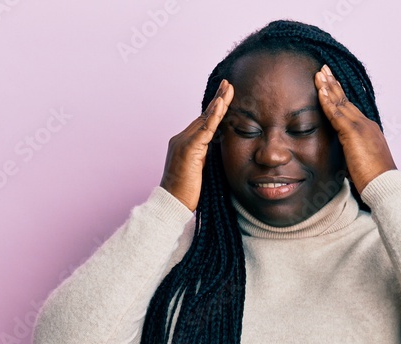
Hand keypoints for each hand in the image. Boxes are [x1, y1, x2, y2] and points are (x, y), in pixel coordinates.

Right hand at [159, 79, 233, 211]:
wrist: (172, 203)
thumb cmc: (186, 192)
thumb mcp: (199, 170)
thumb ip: (206, 156)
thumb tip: (217, 149)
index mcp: (185, 143)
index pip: (203, 123)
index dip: (215, 109)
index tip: (225, 96)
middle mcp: (181, 139)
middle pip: (204, 116)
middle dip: (217, 99)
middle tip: (228, 84)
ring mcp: (183, 142)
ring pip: (204, 119)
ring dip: (218, 102)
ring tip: (228, 88)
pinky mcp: (188, 149)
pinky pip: (204, 129)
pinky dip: (214, 116)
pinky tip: (221, 104)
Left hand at [314, 63, 396, 194]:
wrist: (384, 185)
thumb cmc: (373, 181)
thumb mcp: (360, 164)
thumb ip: (352, 156)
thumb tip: (346, 160)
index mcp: (368, 131)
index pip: (350, 110)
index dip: (339, 96)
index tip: (331, 85)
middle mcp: (365, 124)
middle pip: (345, 101)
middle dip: (333, 84)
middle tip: (324, 70)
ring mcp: (360, 127)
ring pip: (340, 103)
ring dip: (328, 87)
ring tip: (319, 73)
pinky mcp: (353, 133)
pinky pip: (336, 113)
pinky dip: (327, 100)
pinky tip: (321, 90)